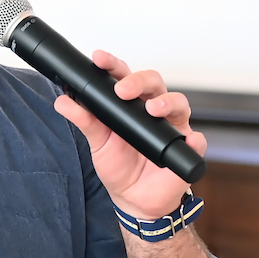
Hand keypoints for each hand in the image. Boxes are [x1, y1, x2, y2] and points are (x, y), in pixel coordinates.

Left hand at [52, 49, 206, 219]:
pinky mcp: (186, 148)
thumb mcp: (97, 142)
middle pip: (153, 83)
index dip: (113, 65)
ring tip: (153, 109)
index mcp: (130, 104)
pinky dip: (195, 139)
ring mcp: (172, 127)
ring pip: (179, 103)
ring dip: (167, 102)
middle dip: (138, 81)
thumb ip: (83, 120)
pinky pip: (196, 141)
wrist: (133, 199)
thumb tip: (62, 101)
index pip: (124, 76)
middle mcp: (153, 109)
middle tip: (123, 90)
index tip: (99, 58)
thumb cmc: (118, 165)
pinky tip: (190, 140)